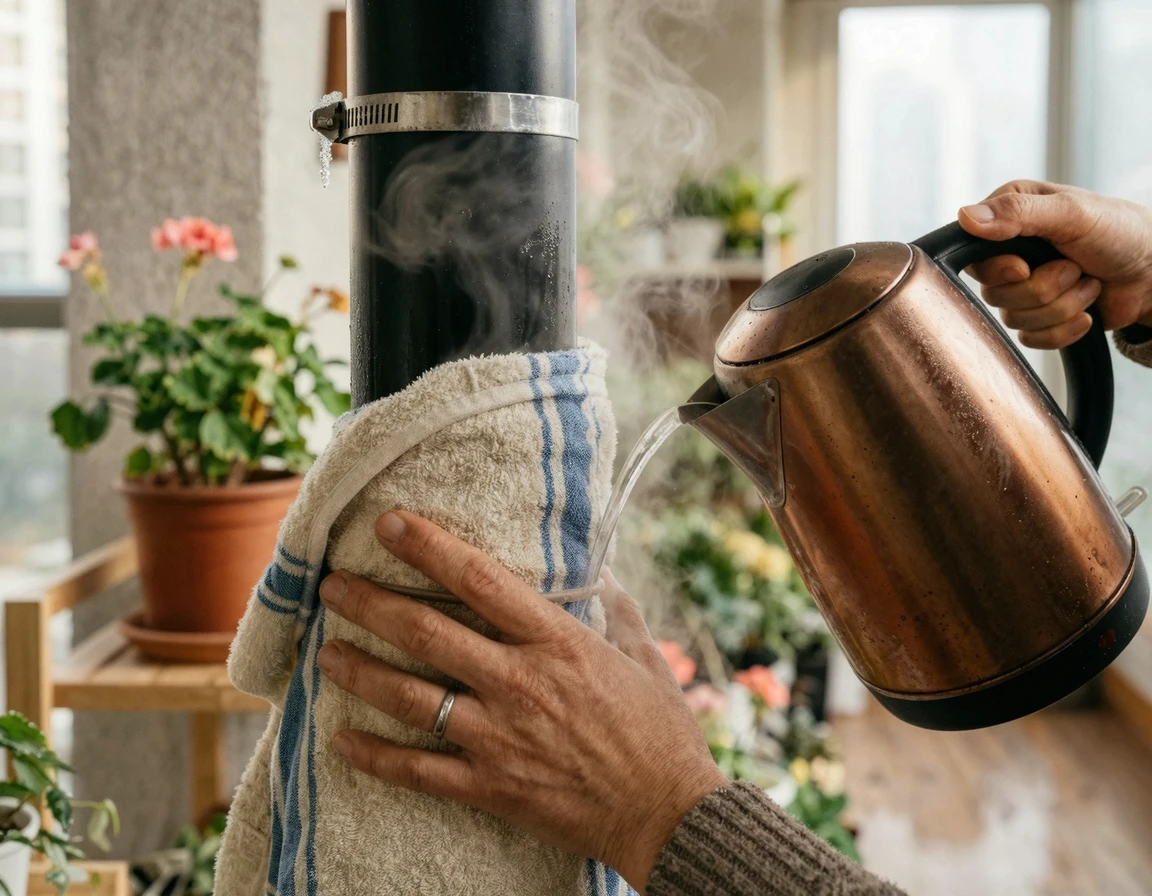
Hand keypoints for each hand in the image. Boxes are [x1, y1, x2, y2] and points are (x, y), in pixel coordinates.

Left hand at [315, 511, 726, 892]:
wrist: (668, 816)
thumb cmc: (661, 734)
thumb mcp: (646, 658)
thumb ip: (619, 611)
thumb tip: (604, 574)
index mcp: (557, 643)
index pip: (480, 580)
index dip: (429, 547)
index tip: (389, 524)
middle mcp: (520, 682)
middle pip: (427, 632)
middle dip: (371, 603)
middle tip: (332, 585)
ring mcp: (500, 737)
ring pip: (410, 696)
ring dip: (361, 670)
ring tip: (327, 652)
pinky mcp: (491, 786)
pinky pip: (417, 771)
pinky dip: (375, 756)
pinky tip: (341, 740)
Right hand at [958, 180, 1151, 348]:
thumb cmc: (1119, 231)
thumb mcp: (1070, 212)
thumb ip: (1017, 213)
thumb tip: (965, 217)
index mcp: (1006, 219)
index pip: (973, 257)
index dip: (998, 271)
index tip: (1025, 267)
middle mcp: (1009, 253)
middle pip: (995, 294)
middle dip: (1044, 287)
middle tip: (1074, 267)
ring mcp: (1022, 288)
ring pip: (1015, 319)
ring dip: (1062, 306)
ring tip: (1088, 283)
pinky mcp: (1037, 318)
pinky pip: (1032, 340)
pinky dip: (1065, 329)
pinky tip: (1086, 311)